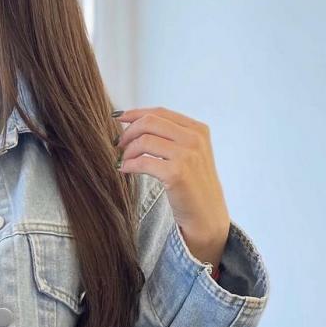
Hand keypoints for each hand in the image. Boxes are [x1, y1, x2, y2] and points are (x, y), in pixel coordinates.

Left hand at [116, 106, 230, 266]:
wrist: (206, 214)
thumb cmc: (193, 185)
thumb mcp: (190, 153)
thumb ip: (171, 137)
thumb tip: (136, 123)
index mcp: (198, 130)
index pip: (160, 112)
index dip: (135, 113)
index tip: (119, 118)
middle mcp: (194, 139)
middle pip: (150, 122)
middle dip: (128, 131)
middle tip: (119, 144)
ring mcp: (187, 155)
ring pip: (144, 141)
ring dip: (128, 151)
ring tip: (124, 160)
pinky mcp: (176, 173)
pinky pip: (143, 161)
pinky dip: (129, 164)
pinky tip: (125, 169)